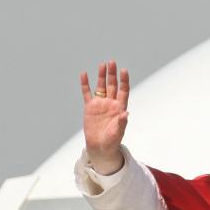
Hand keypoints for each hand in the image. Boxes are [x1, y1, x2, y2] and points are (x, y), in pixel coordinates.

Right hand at [80, 60, 129, 174]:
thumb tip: (126, 113)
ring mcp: (100, 104)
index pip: (123, 90)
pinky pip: (87, 93)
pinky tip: (84, 74)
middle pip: (112, 85)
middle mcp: (110, 103)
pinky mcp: (89, 107)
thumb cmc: (112, 141)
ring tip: (102, 65)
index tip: (123, 71)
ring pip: (101, 86)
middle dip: (112, 74)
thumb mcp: (118, 132)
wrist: (100, 147)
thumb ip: (121, 122)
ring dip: (101, 76)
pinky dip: (85, 84)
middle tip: (112, 62)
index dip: (124, 80)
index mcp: (120, 107)